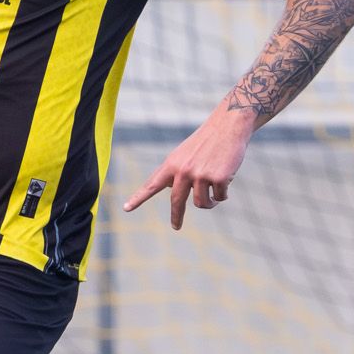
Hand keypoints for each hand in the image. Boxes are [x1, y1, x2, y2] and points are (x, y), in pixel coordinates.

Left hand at [123, 108, 252, 230]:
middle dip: (176, 216)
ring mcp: (201, 175)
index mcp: (172, 165)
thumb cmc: (205, 141)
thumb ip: (175, 172)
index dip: (138, 198)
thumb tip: (170, 188)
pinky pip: (220, 197)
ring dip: (210, 202)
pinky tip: (226, 181)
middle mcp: (183, 171)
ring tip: (214, 194)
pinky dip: (223, 194)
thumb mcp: (183, 154)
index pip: (152, 184)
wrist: (227, 127)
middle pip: (176, 201)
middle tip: (175, 226)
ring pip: (201, 203)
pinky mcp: (219, 178)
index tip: (126, 208)